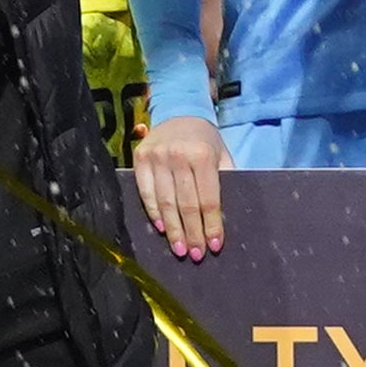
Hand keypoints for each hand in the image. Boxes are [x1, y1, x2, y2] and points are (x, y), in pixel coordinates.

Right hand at [136, 111, 229, 260]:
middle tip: (196, 254)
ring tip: (180, 248)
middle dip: (193, 232)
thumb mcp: (222, 154)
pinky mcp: (140, 158)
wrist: (178, 112)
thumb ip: (225, 180)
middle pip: (187, 204)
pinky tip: (162, 228)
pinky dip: (154, 212)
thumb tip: (224, 217)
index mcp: (203, 154)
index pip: (209, 198)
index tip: (215, 245)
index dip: (211, 224)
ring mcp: (157, 157)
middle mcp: (178, 155)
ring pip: (166, 202)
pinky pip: (146, 193)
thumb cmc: (204, 139)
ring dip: (173, 229)